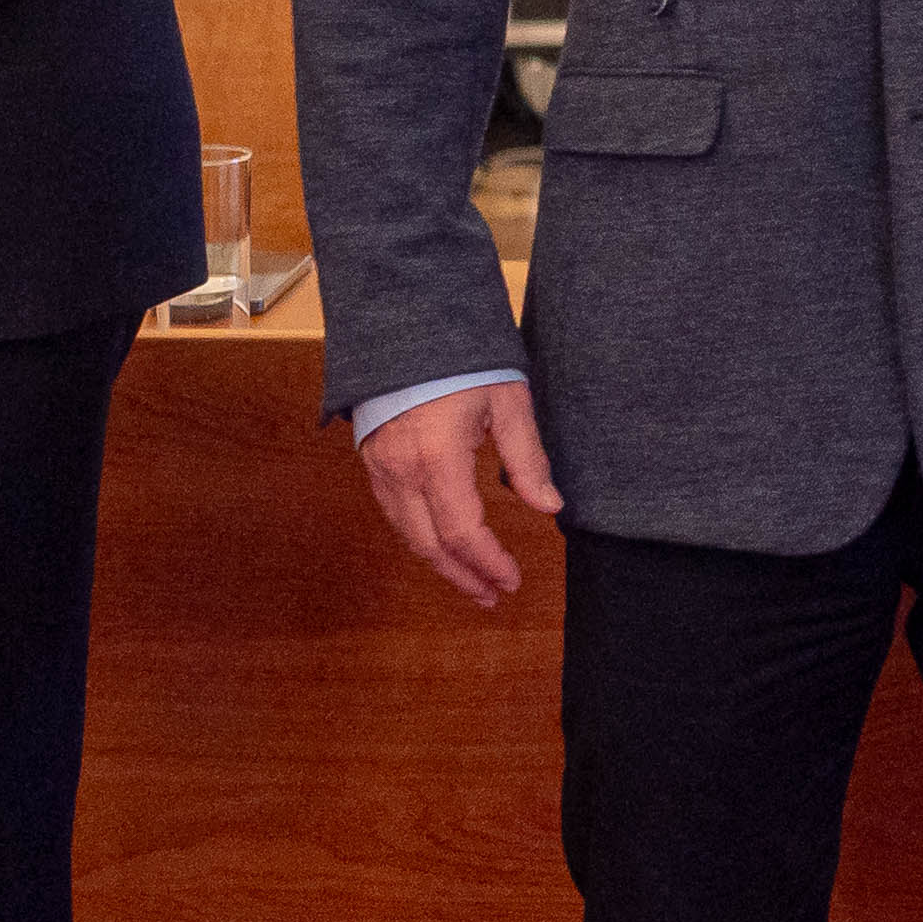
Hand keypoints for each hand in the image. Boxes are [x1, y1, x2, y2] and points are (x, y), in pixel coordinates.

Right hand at [357, 379, 563, 605]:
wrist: (404, 326)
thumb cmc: (460, 359)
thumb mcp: (507, 402)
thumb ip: (527, 458)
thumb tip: (549, 506)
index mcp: (438, 458)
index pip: (462, 532)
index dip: (488, 562)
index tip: (511, 580)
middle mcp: (402, 471)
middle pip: (430, 545)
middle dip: (463, 576)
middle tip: (492, 595)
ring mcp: (382, 468)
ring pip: (408, 534)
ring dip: (440, 563)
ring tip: (471, 582)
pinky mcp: (373, 461)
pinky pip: (395, 513)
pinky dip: (420, 538)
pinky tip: (441, 546)